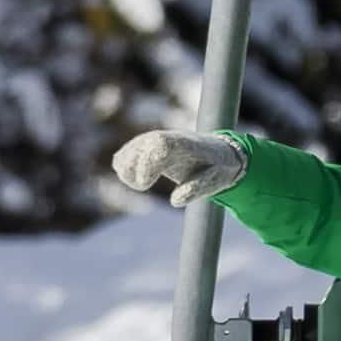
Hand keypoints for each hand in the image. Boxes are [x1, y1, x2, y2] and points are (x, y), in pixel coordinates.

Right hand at [106, 125, 248, 209]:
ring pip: (126, 155)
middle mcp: (163, 139)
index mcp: (182, 144)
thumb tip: (174, 201)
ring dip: (127, 173)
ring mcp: (151, 142)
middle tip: (144, 186)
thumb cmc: (217, 167)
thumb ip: (196, 189)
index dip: (147, 163)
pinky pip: (122, 159)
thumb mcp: (215, 180)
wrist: (217, 152)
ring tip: (143, 184)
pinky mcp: (142, 151)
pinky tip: (138, 181)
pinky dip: (124, 172)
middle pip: (137, 148)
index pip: (159, 143)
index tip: (146, 185)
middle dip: (134, 172)